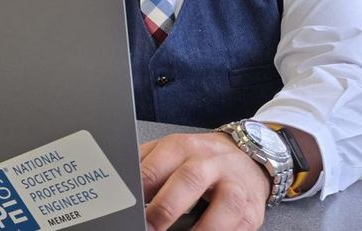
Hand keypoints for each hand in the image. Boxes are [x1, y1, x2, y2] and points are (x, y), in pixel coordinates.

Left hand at [140, 132, 270, 230]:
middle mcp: (210, 162)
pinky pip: (240, 226)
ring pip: (225, 206)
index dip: (137, 192)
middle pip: (189, 180)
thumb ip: (143, 166)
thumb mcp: (168, 152)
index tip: (128, 209)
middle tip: (148, 227)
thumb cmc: (199, 157)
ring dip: (203, 229)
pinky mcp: (252, 210)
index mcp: (181, 147)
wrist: (247, 154)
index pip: (153, 168)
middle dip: (165, 209)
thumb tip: (117, 185)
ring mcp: (235, 185)